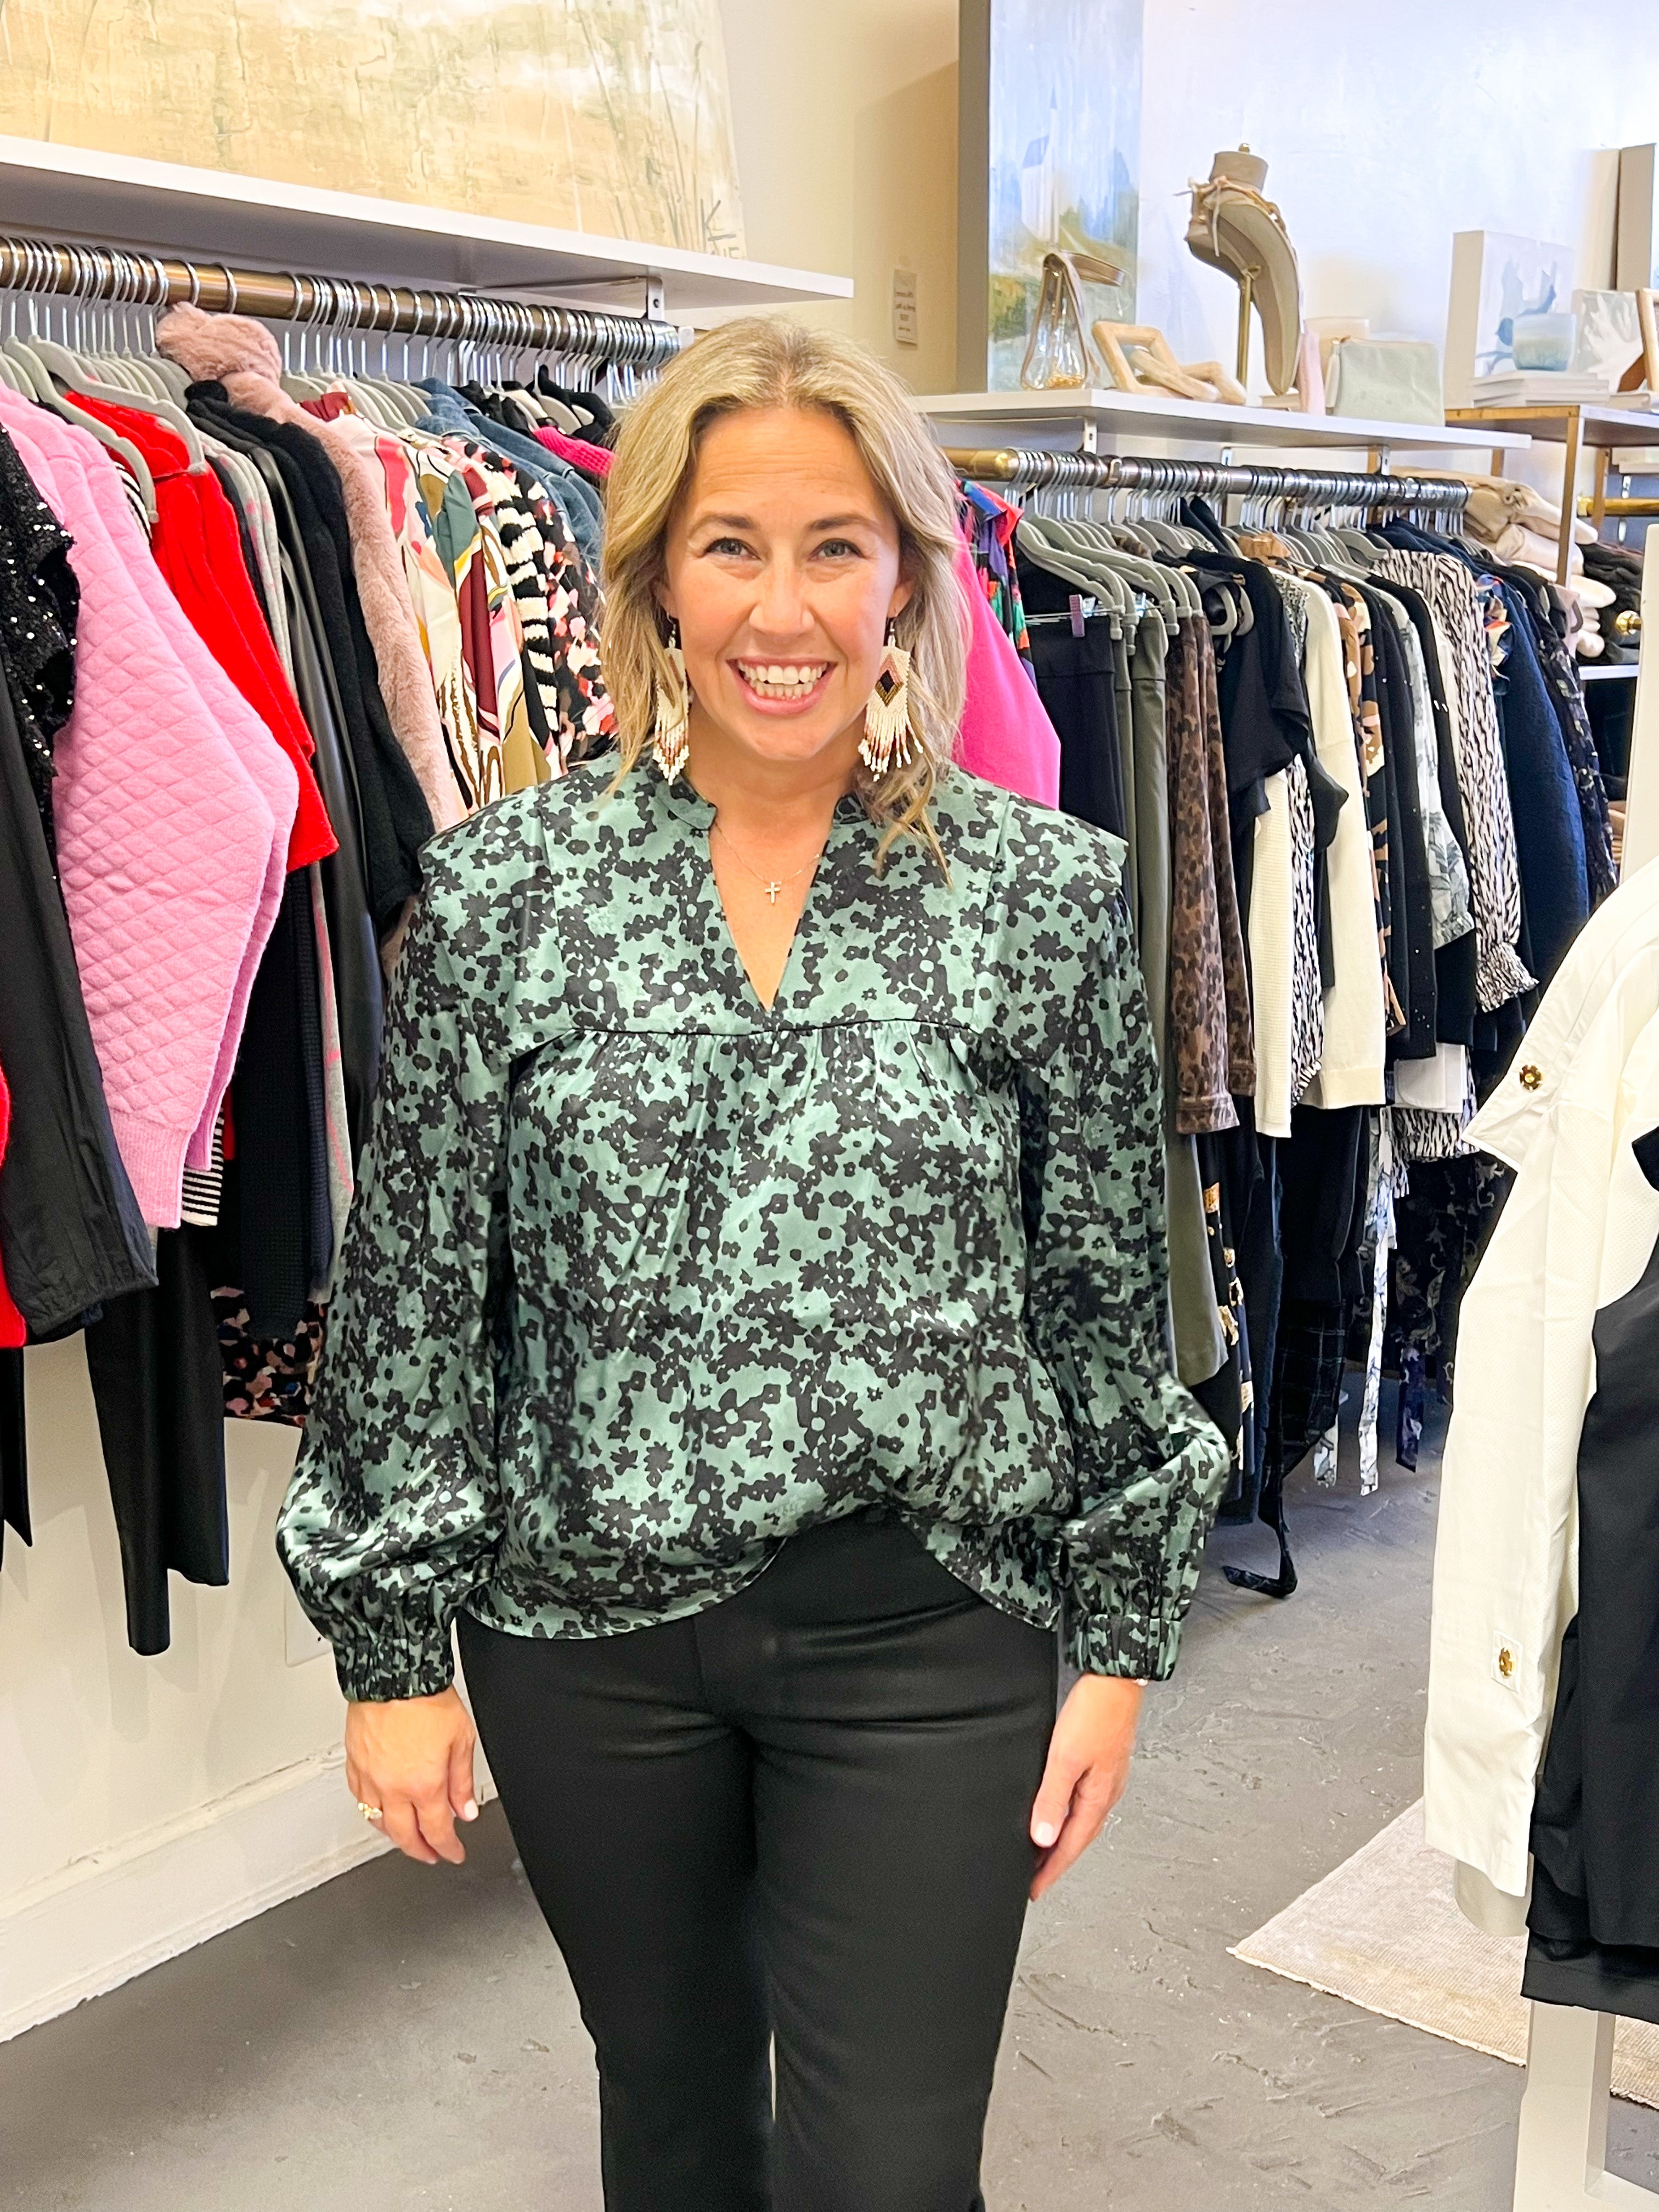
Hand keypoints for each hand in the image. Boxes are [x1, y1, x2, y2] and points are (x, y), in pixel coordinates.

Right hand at [345, 1686, 478, 1866]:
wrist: (394, 1673)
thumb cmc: (427, 1699)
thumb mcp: (461, 1739)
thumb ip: (462, 1781)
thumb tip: (467, 1810)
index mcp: (424, 1785)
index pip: (437, 1832)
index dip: (448, 1849)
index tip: (453, 1853)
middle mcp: (393, 1788)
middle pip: (404, 1837)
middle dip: (420, 1851)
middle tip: (430, 1854)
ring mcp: (370, 1778)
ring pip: (378, 1822)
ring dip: (394, 1834)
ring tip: (407, 1835)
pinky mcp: (354, 1764)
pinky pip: (359, 1800)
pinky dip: (371, 1811)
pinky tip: (379, 1808)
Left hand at [1028, 1674, 1144, 1900]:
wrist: (1116, 1679)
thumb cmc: (1095, 1713)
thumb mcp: (1065, 1758)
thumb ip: (1053, 1799)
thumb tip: (1043, 1839)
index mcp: (1099, 1798)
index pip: (1070, 1846)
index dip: (1050, 1871)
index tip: (1033, 1890)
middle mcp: (1106, 1793)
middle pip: (1078, 1837)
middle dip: (1055, 1861)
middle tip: (1034, 1879)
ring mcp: (1106, 1778)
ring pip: (1081, 1820)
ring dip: (1062, 1838)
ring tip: (1042, 1852)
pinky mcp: (1103, 1762)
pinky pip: (1084, 1801)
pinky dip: (1069, 1815)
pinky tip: (1059, 1810)